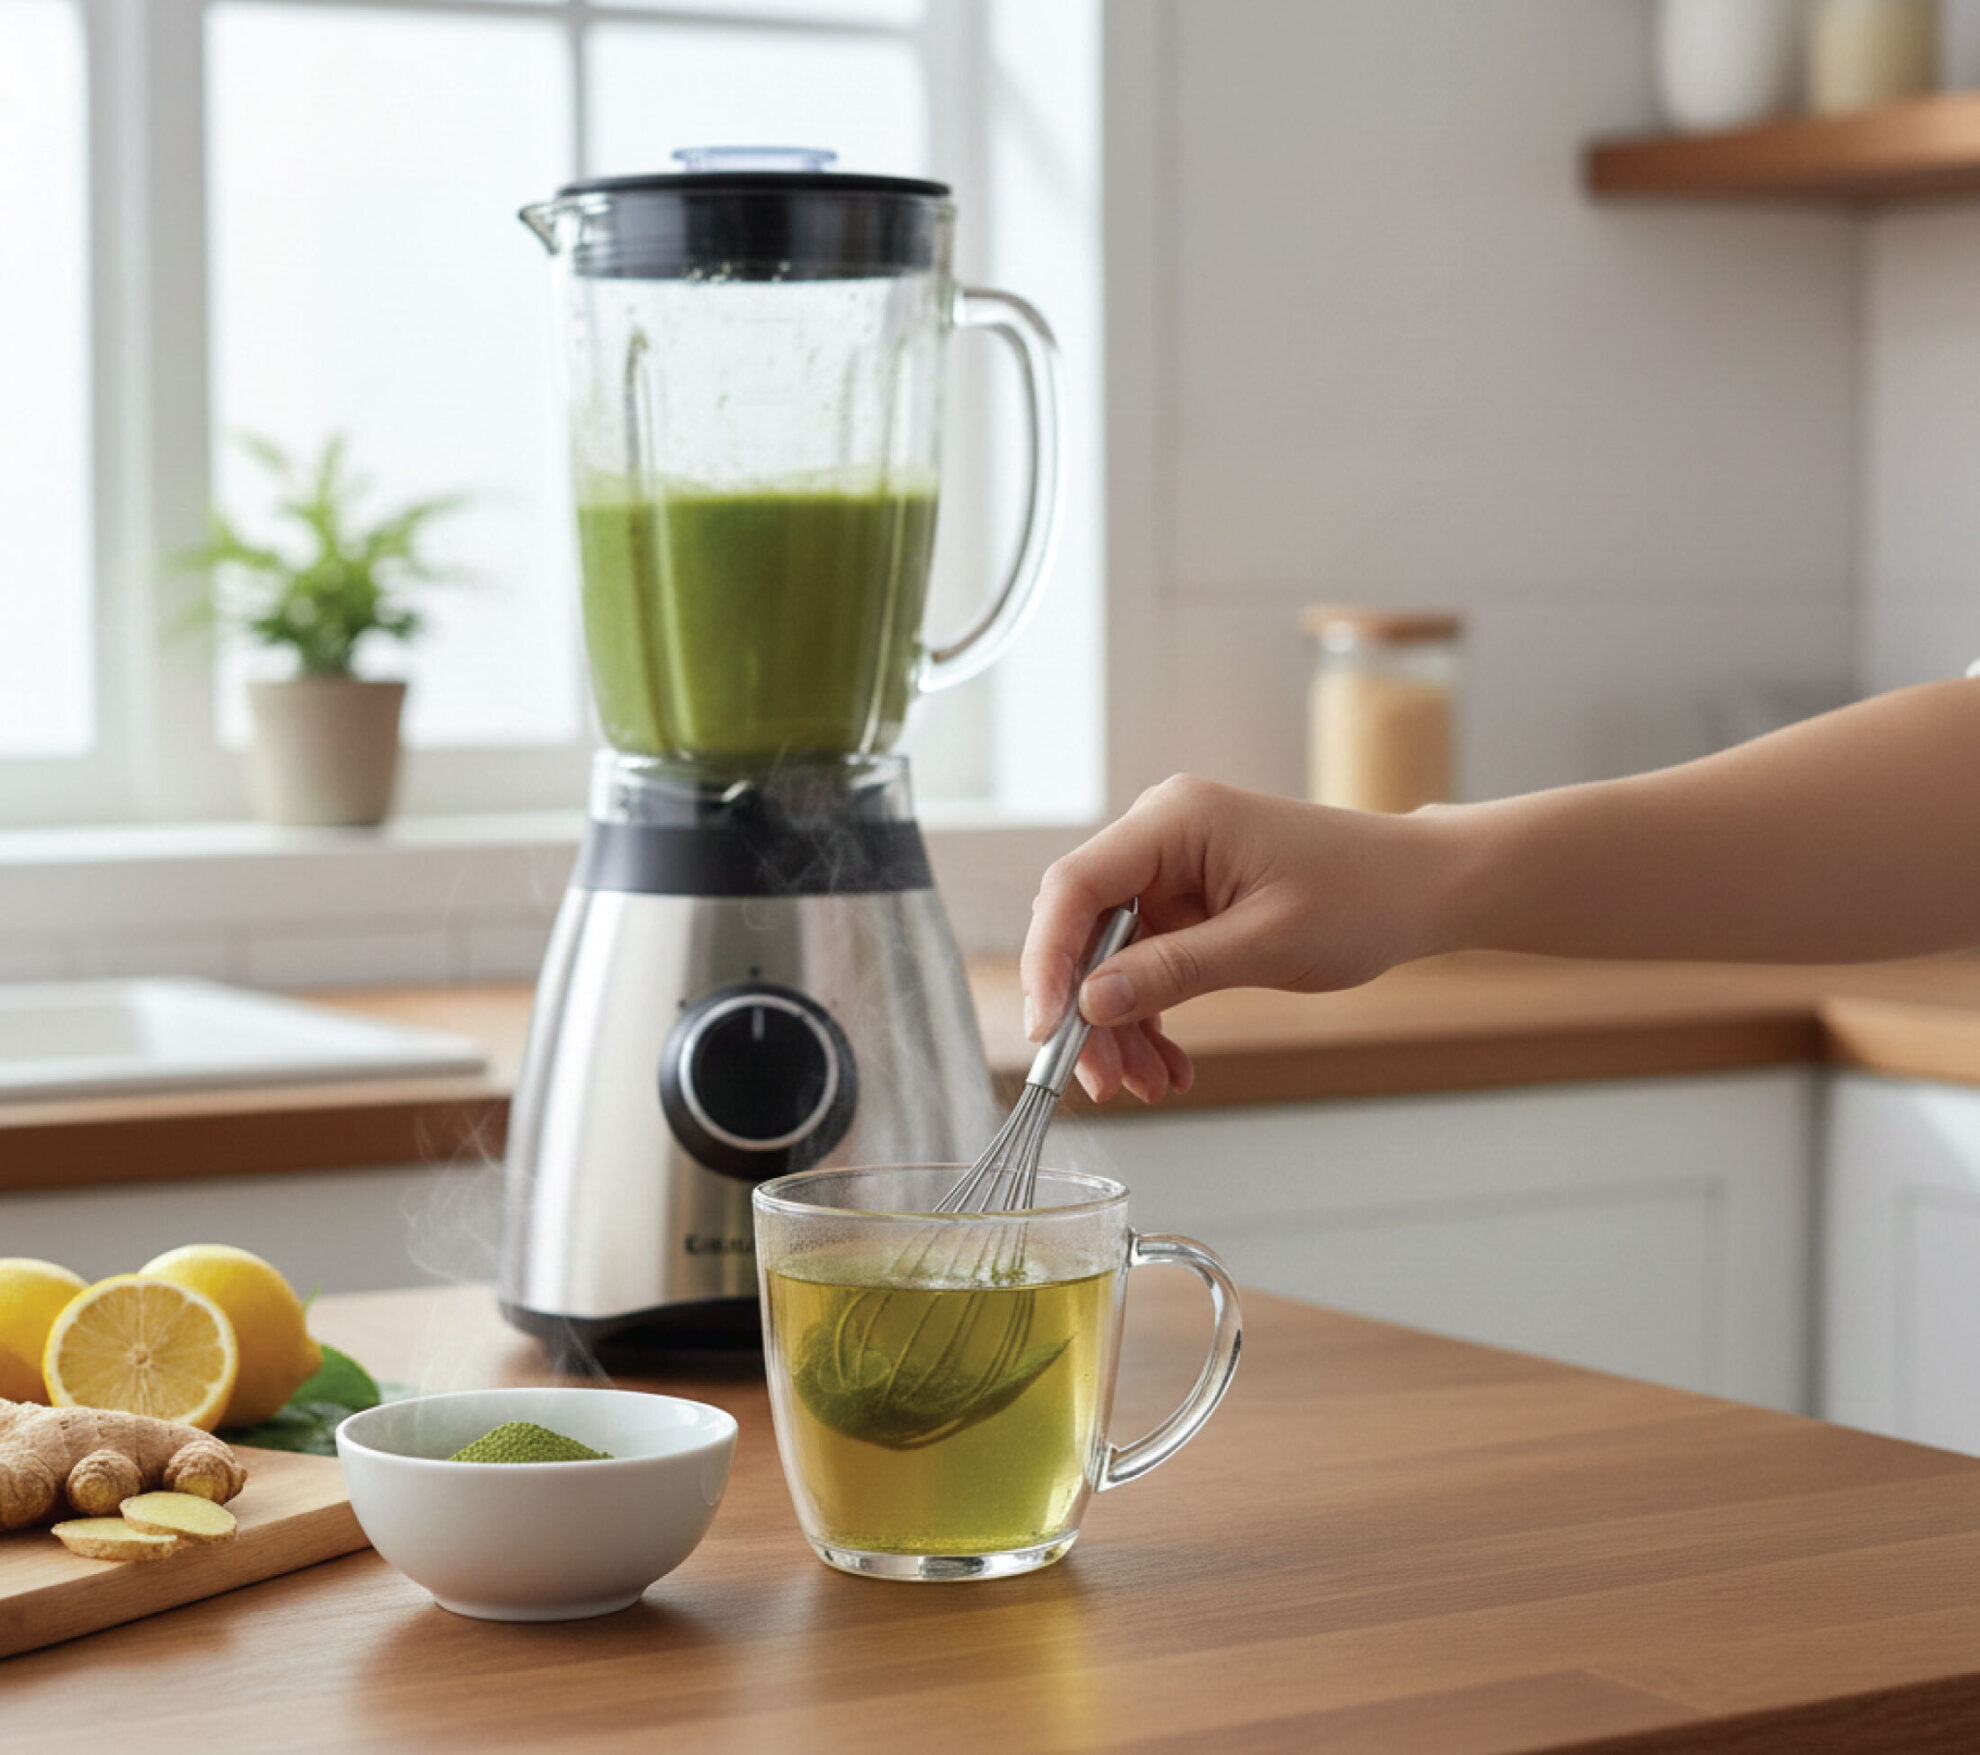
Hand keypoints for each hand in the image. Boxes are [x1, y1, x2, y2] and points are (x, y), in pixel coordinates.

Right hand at [1021, 776, 1452, 1102]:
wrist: (1424, 891)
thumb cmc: (1364, 897)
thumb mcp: (1265, 944)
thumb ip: (1172, 973)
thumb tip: (1090, 1004)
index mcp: (1174, 821)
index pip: (1076, 887)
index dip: (1050, 961)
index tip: (1048, 1029)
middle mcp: (1162, 836)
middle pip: (1085, 927)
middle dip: (1087, 1010)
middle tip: (1100, 1079)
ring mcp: (1175, 870)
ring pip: (1112, 957)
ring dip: (1121, 1025)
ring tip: (1146, 1085)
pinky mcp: (1190, 903)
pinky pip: (1146, 963)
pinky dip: (1151, 1015)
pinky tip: (1168, 1064)